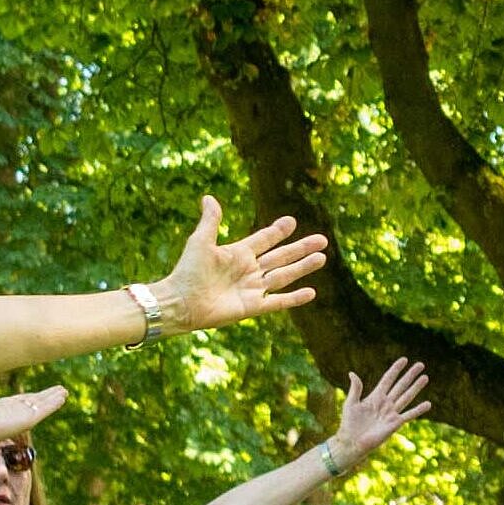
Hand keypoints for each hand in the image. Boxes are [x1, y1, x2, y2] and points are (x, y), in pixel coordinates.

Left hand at [129, 200, 334, 330]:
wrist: (181, 301)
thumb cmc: (187, 271)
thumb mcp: (201, 241)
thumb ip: (211, 221)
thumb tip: (209, 197)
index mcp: (238, 254)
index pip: (264, 240)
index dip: (277, 231)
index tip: (291, 221)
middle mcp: (248, 271)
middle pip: (281, 257)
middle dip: (301, 248)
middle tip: (322, 239)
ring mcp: (252, 289)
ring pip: (284, 276)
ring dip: (303, 267)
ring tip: (322, 258)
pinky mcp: (252, 307)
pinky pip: (278, 301)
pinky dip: (294, 298)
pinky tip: (312, 292)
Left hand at [317, 357, 433, 461]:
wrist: (351, 442)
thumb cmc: (349, 424)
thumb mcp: (350, 403)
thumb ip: (356, 389)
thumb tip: (352, 373)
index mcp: (375, 396)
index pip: (388, 379)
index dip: (396, 369)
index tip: (404, 359)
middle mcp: (385, 403)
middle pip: (400, 385)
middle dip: (410, 375)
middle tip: (420, 364)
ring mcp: (391, 413)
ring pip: (407, 397)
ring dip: (416, 387)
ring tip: (425, 377)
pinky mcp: (395, 424)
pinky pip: (409, 415)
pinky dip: (418, 410)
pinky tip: (428, 404)